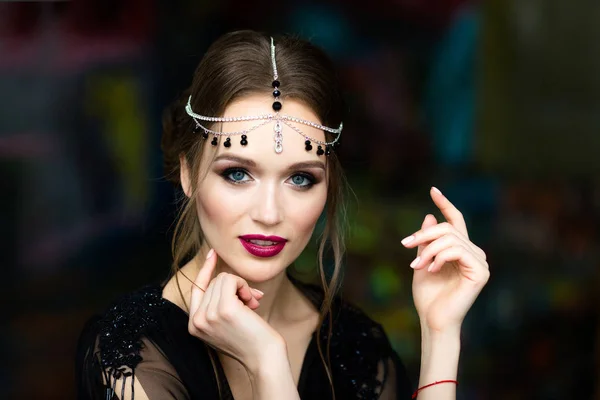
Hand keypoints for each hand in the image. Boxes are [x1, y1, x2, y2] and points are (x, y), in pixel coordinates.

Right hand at [188, 249, 285, 371]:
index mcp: (194, 325)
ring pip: (223, 278)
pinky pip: (231, 279)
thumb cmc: (250, 340)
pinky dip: (244, 286)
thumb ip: (219, 304)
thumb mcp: (226, 322)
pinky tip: (251, 301)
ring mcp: (208, 315)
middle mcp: (196, 321)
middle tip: (250, 302)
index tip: (213, 253)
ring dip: (241, 287)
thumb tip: (228, 278)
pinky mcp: (223, 308)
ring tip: (251, 305)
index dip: (205, 270)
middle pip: (214, 282)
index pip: (196, 289)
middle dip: (235, 287)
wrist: (263, 357)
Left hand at [402, 187, 489, 332]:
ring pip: (450, 239)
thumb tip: (428, 216)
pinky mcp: (481, 271)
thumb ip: (426, 241)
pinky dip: (439, 257)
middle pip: (448, 228)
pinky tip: (431, 270)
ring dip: (428, 250)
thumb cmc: (428, 296)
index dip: (445, 204)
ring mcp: (480, 262)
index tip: (433, 190)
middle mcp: (473, 253)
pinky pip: (457, 250)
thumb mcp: (421, 262)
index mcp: (461, 250)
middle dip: (423, 235)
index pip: (455, 221)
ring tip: (416, 266)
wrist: (433, 319)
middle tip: (406, 245)